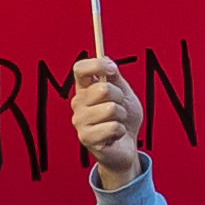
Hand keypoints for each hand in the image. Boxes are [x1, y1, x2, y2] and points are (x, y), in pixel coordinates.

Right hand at [67, 52, 143, 182]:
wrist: (126, 147)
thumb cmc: (123, 119)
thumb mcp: (124, 93)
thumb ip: (115, 77)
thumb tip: (104, 57)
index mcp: (85, 89)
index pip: (80, 69)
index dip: (97, 64)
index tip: (112, 69)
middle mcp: (78, 103)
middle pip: (103, 89)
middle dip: (120, 98)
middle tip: (120, 108)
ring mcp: (79, 121)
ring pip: (110, 109)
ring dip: (122, 117)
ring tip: (117, 123)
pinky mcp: (86, 138)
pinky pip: (113, 127)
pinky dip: (121, 131)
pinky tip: (114, 136)